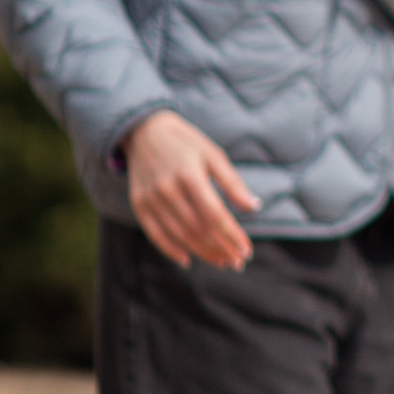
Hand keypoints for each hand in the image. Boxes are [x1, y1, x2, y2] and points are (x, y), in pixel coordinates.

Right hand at [125, 111, 258, 271]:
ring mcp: (150, 199)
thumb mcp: (214, 155)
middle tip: (237, 262)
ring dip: (202, 252)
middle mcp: (168, 190)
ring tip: (221, 262)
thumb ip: (233, 183)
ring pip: (179, 235)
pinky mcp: (138, 204)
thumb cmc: (187, 143)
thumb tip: (255, 207)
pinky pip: (155, 234)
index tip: (247, 250)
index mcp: (190, 175)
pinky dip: (171, 250)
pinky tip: (188, 259)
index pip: (215, 215)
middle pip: (198, 229)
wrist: (145, 131)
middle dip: (220, 248)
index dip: (232, 235)